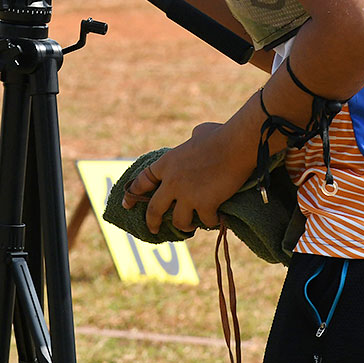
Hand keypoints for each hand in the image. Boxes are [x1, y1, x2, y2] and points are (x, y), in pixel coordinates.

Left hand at [121, 123, 251, 234]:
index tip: (126, 204)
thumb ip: (191, 140)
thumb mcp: (198, 133)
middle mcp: (172, 181)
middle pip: (154, 209)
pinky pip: (205, 220)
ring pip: (178, 221)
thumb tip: (194, 139)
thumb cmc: (220, 135)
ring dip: (184, 225)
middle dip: (151, 222)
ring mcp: (188, 194)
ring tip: (190, 226)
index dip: (132, 194)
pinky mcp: (205, 204)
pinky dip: (211, 221)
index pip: (142, 181)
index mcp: (167, 163)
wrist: (236, 144)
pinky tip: (216, 218)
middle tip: (152, 229)